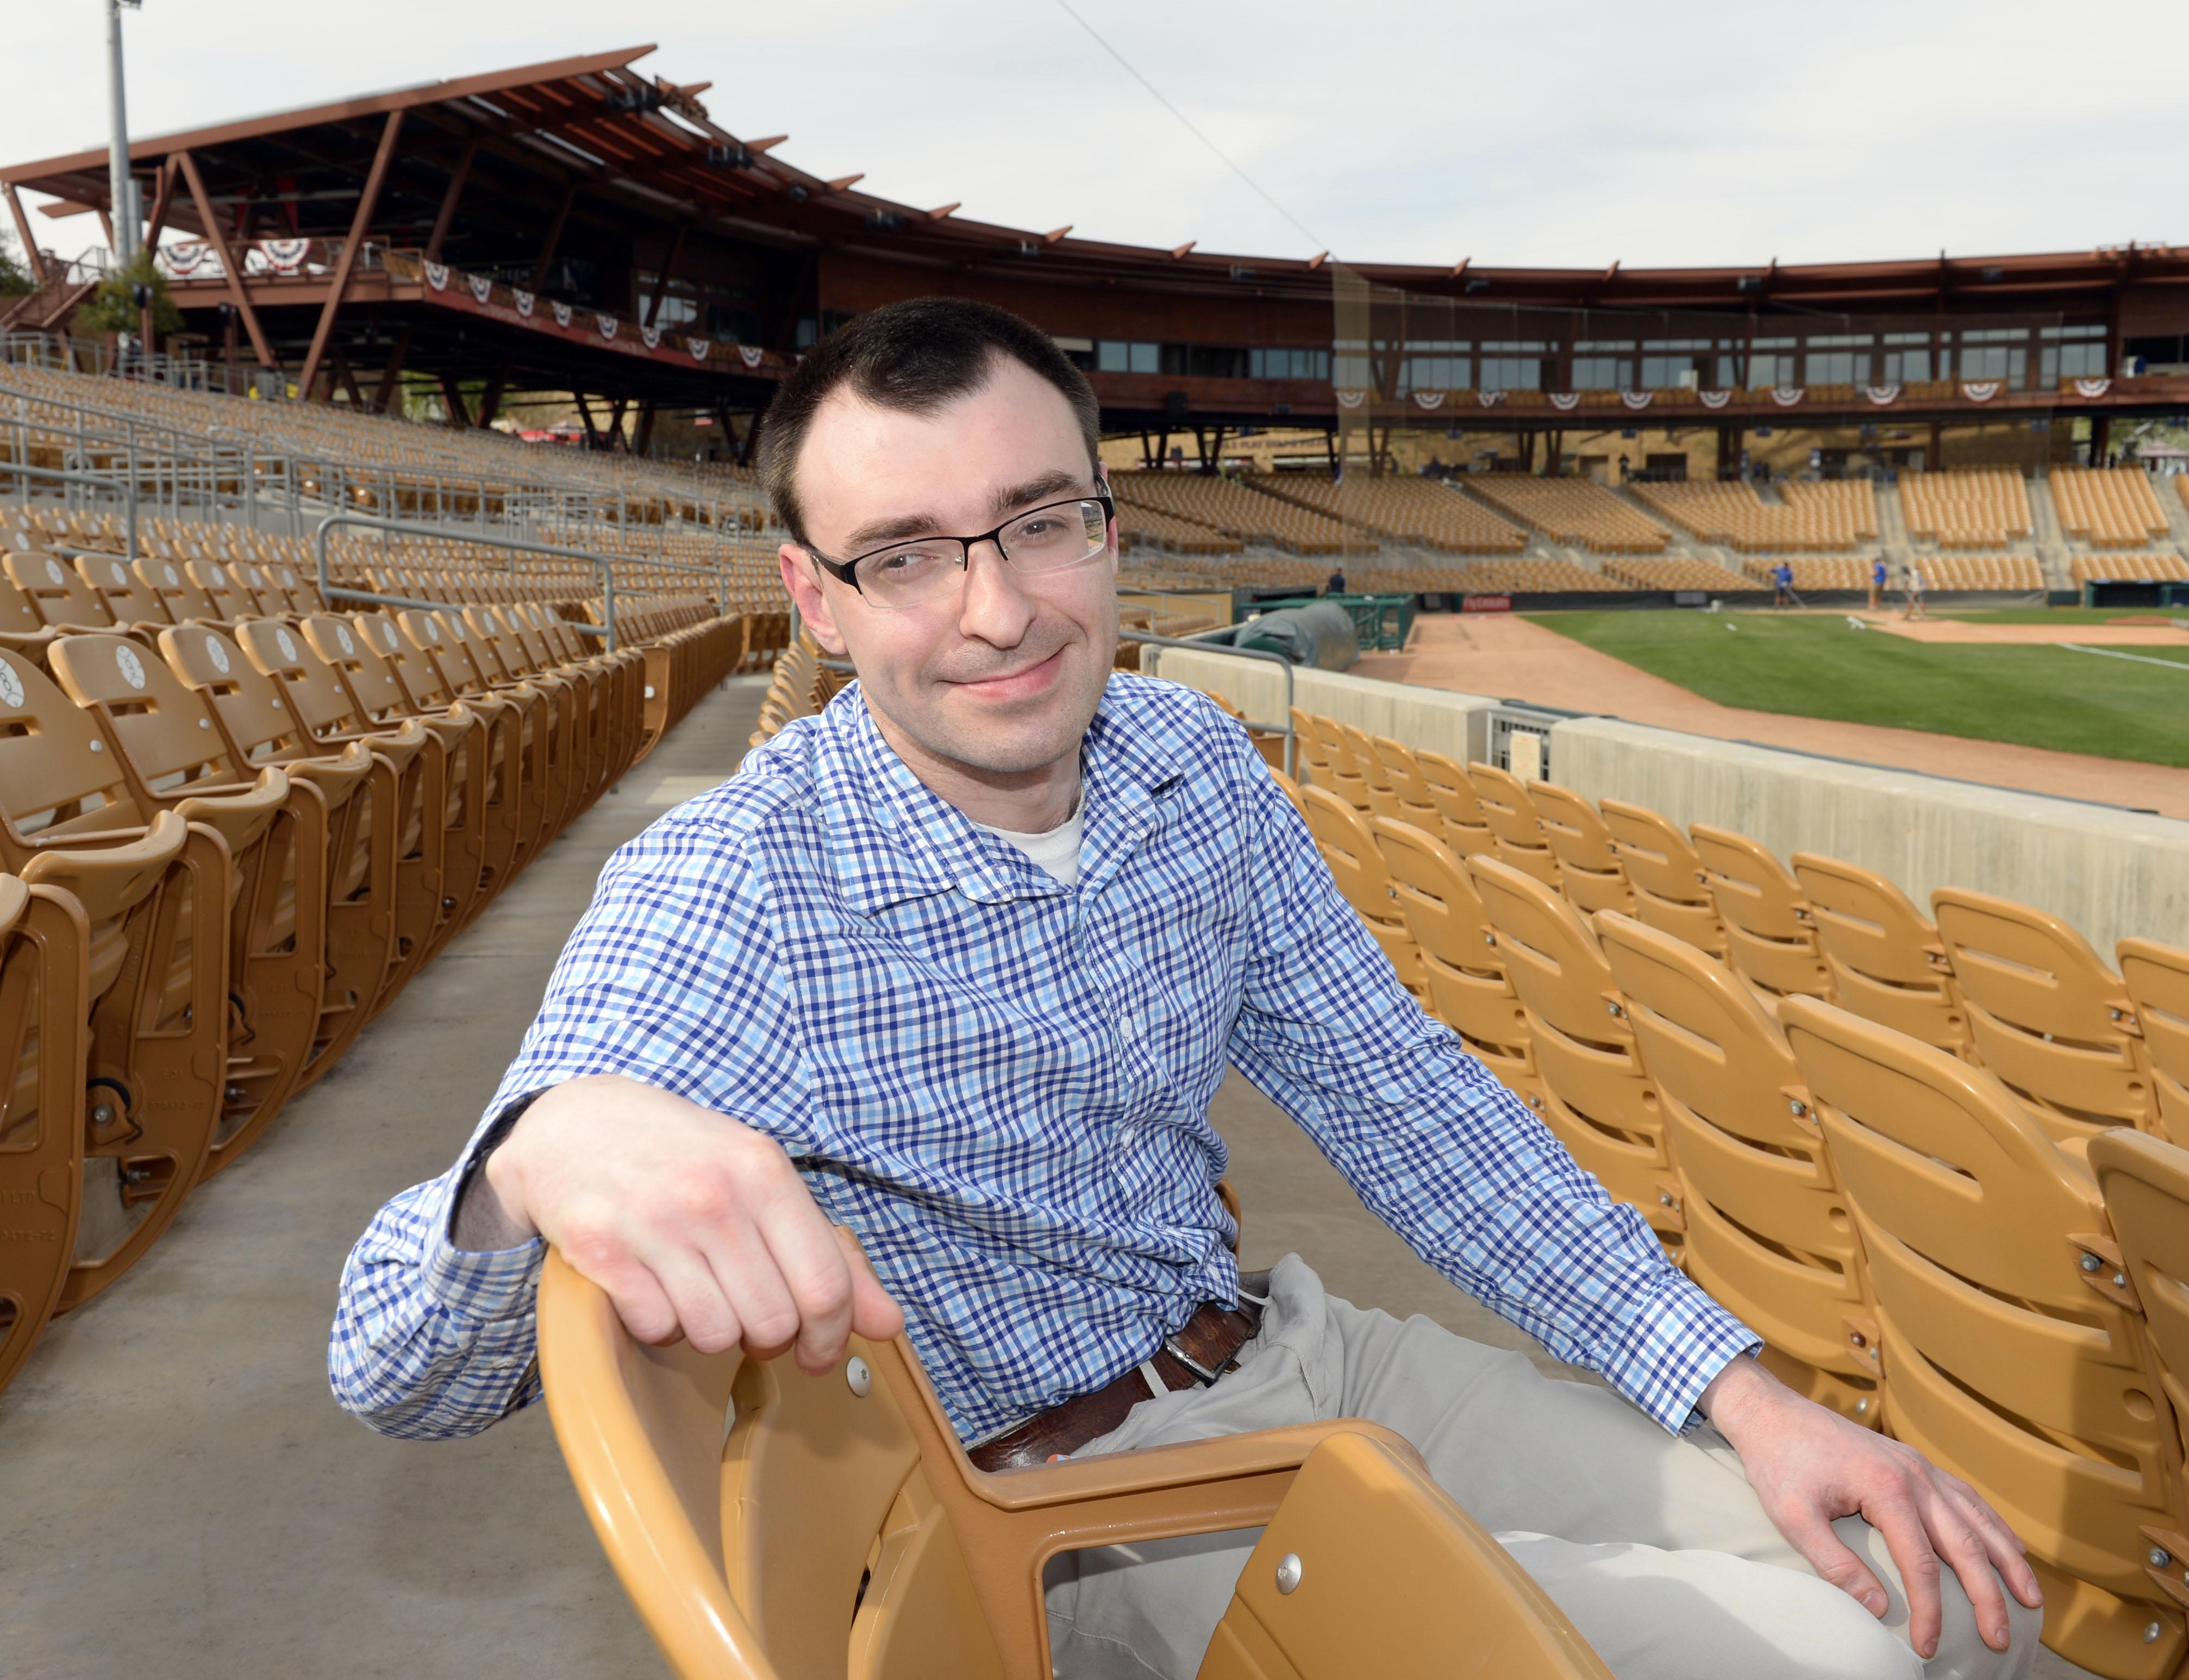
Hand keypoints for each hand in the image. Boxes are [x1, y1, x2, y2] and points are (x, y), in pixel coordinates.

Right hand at [464, 1073, 902, 1371]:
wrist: (575, 1123)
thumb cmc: (682, 1156)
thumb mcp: (762, 1180)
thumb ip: (831, 1253)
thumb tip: (890, 1324)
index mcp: (764, 1171)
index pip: (825, 1284)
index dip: (832, 1335)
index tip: (820, 1351)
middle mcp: (713, 1196)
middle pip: (774, 1321)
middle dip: (770, 1338)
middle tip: (753, 1320)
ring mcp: (654, 1224)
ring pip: (716, 1334)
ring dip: (713, 1332)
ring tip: (701, 1294)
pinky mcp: (601, 1251)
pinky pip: (658, 1329)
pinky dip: (663, 1326)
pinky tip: (657, 1290)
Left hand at [1701, 1354, 2040, 1658]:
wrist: (1771, 1412)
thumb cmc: (1778, 1463)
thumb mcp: (1794, 1516)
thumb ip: (1836, 1564)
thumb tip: (1880, 1610)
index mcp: (1886, 1488)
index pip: (1921, 1564)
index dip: (1931, 1611)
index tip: (1928, 1647)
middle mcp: (1914, 1475)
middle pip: (1964, 1544)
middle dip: (1988, 1595)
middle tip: (2000, 1638)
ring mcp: (1919, 1465)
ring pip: (1977, 1518)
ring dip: (2007, 1559)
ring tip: (2031, 1599)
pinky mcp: (1914, 1461)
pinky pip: (1965, 1496)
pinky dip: (1992, 1524)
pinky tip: (2007, 1546)